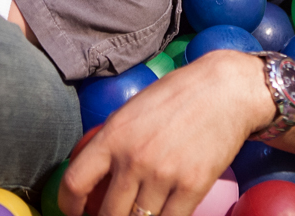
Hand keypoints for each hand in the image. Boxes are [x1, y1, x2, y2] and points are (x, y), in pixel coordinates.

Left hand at [59, 52, 274, 215]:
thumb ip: (112, 141)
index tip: (75, 212)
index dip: (69, 206)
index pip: (75, 182)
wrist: (226, 90)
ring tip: (138, 212)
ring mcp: (164, 175)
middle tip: (112, 213)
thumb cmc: (178, 96)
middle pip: (108, 214)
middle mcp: (134, 158)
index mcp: (114, 135)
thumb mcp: (133, 110)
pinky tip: (162, 212)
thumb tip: (94, 173)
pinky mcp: (192, 187)